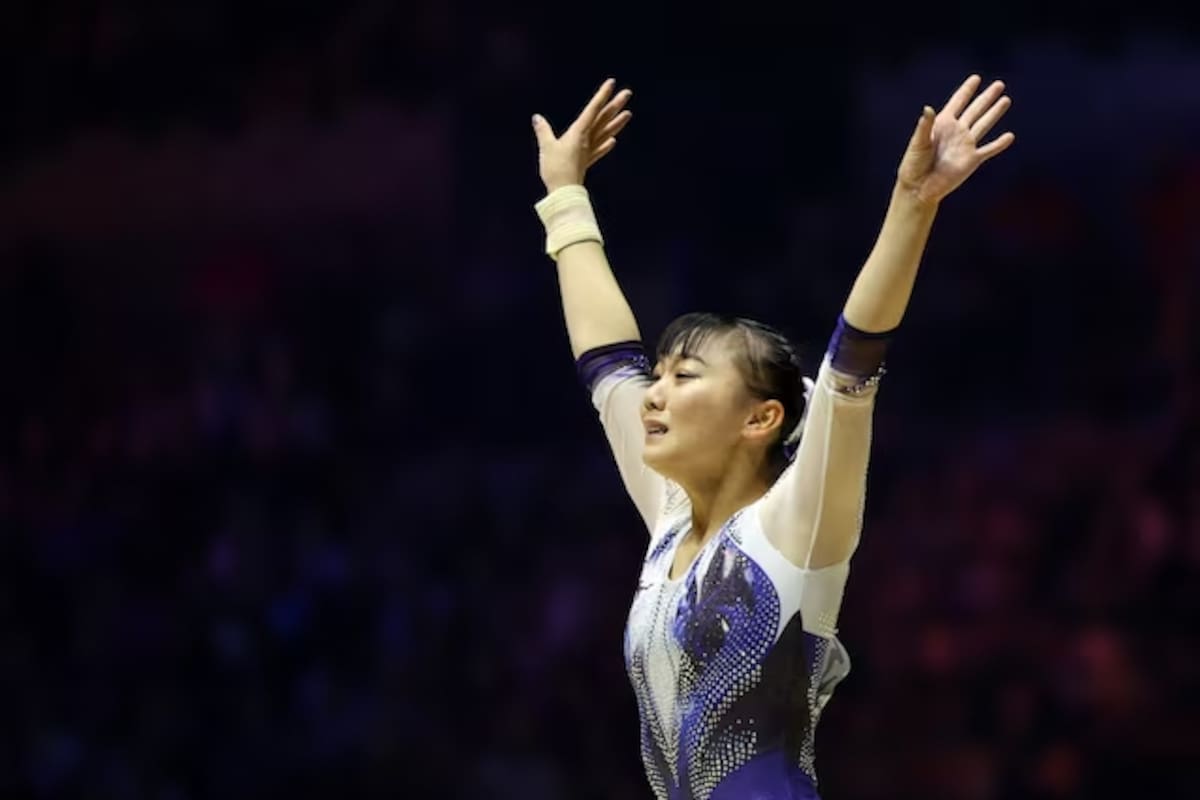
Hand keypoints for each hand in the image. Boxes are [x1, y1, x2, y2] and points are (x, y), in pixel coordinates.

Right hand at [532, 78, 632, 193]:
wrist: (564, 192)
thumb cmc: (555, 168)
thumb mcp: (546, 147)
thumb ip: (543, 131)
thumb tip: (537, 118)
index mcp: (578, 132)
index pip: (593, 109)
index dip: (602, 95)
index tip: (611, 83)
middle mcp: (587, 139)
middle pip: (603, 119)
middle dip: (615, 105)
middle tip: (627, 93)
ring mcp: (589, 151)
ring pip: (605, 133)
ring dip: (617, 123)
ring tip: (628, 114)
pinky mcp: (587, 162)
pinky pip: (599, 151)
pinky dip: (606, 145)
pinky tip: (613, 141)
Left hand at [896, 75, 1014, 205]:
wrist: (919, 188)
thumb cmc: (914, 164)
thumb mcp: (918, 142)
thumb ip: (925, 126)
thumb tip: (928, 108)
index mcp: (942, 124)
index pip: (957, 102)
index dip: (966, 90)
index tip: (976, 78)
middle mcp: (956, 131)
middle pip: (975, 110)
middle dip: (986, 97)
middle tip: (999, 84)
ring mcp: (965, 145)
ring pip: (984, 124)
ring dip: (995, 113)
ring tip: (1006, 100)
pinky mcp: (972, 160)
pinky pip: (988, 150)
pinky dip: (999, 144)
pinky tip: (1010, 136)